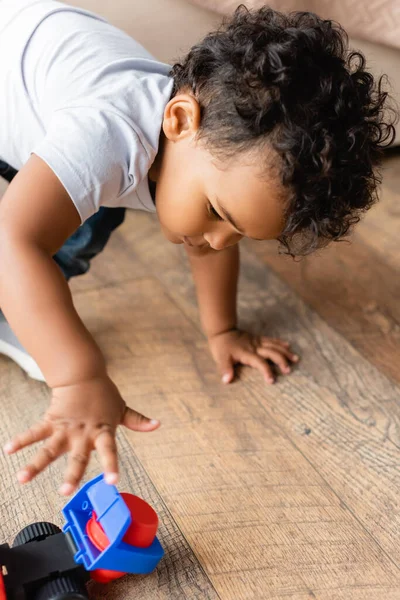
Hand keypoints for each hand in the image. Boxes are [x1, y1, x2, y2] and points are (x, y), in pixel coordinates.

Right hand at [3, 374, 159, 494]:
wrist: (83, 373)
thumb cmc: (104, 394)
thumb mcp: (122, 408)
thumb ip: (137, 420)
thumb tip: (157, 424)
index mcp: (103, 432)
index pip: (109, 451)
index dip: (111, 465)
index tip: (112, 482)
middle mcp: (83, 434)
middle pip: (77, 457)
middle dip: (71, 475)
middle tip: (65, 492)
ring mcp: (65, 429)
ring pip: (49, 449)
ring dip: (35, 464)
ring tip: (22, 479)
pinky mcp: (51, 421)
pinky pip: (34, 432)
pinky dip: (21, 440)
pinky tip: (8, 450)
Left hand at [208, 328, 298, 384]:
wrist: (222, 331)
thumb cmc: (221, 347)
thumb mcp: (220, 358)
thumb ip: (225, 369)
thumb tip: (227, 380)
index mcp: (247, 353)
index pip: (259, 363)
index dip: (266, 371)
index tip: (272, 381)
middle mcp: (254, 347)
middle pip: (271, 353)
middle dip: (281, 361)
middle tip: (288, 370)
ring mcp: (257, 341)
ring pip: (274, 346)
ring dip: (285, 352)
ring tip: (295, 359)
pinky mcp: (258, 338)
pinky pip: (271, 340)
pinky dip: (280, 343)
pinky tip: (288, 346)